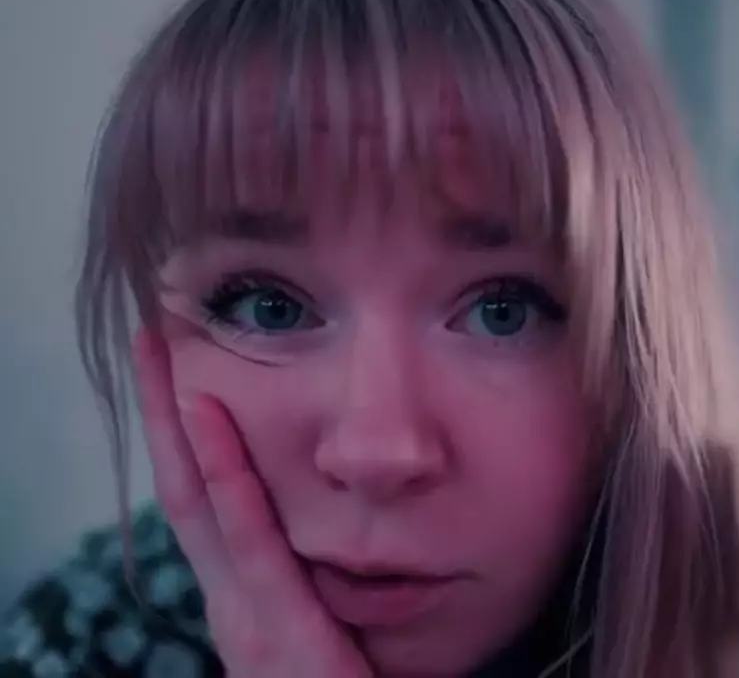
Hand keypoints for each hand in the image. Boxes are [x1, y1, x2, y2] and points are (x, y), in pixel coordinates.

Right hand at [135, 331, 372, 677]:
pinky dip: (233, 488)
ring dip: (182, 427)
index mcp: (246, 596)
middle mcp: (233, 603)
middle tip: (153, 332)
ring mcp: (248, 624)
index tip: (182, 362)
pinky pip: (257, 553)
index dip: (187, 429)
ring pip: (203, 506)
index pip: (205, 495)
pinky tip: (214, 430)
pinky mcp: (283, 645)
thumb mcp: (331, 627)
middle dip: (165, 408)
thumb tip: (345, 517)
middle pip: (185, 486)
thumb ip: (326, 577)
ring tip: (166, 357)